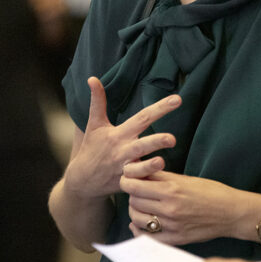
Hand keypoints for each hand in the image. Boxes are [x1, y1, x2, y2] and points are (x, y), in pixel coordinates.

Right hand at [63, 77, 179, 198]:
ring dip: (150, 165)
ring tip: (163, 162)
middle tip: (172, 139)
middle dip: (157, 141)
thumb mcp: (94, 124)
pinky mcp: (127, 183)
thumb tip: (92, 78)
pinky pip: (138, 183)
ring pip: (139, 167)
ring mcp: (125, 168)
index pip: (142, 117)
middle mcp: (123, 150)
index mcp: (119, 133)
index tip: (178, 99)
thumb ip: (98, 101)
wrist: (82, 180)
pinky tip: (161, 181)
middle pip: (142, 144)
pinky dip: (146, 181)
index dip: (160, 108)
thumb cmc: (92, 147)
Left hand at [122, 169, 239, 245]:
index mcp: (171, 190)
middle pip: (134, 201)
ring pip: (137, 219)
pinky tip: (140, 225)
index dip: (127, 180)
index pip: (135, 186)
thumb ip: (162, 177)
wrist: (232, 212)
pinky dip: (140, 231)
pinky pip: (148, 238)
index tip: (128, 178)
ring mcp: (171, 226)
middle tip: (136, 190)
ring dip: (135, 211)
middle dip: (132, 194)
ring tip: (141, 206)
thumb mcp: (186, 179)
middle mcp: (168, 209)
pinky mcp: (175, 239)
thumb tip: (140, 171)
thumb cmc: (212, 191)